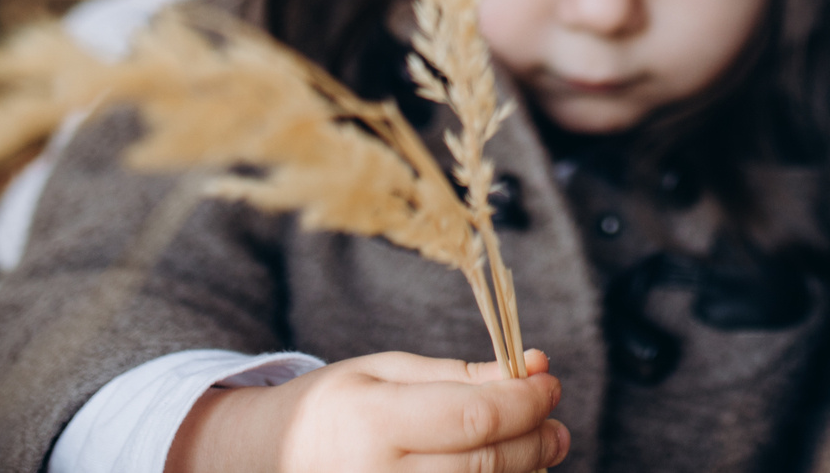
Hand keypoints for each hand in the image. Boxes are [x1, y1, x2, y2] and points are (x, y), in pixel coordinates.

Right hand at [165, 350, 568, 472]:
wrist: (273, 458)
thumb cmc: (337, 406)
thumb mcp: (389, 371)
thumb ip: (460, 374)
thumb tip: (533, 366)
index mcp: (374, 422)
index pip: (474, 418)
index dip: (525, 401)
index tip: (548, 382)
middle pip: (485, 465)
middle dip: (534, 441)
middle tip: (557, 425)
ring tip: (540, 449)